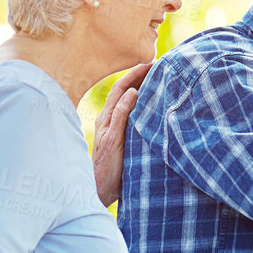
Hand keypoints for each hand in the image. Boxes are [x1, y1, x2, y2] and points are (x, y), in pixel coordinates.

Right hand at [92, 62, 151, 206]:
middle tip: (155, 61)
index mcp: (108, 120)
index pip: (122, 90)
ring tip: (150, 69)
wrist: (97, 191)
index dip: (135, 76)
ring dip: (134, 81)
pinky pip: (117, 117)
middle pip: (120, 88)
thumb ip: (131, 129)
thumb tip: (149, 118)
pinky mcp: (110, 140)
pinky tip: (135, 93)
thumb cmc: (113, 171)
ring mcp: (107, 129)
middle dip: (137, 72)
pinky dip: (125, 103)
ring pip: (118, 97)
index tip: (152, 66)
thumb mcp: (124, 146)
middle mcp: (105, 120)